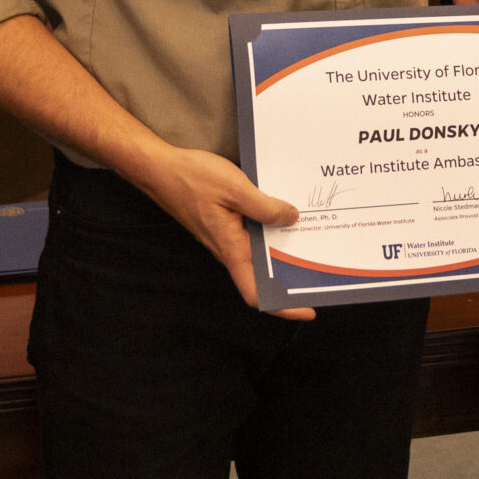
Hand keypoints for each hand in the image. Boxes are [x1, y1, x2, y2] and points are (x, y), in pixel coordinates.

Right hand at [131, 143, 313, 320]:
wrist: (158, 168)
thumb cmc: (191, 178)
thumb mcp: (235, 188)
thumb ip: (265, 207)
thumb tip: (291, 219)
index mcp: (230, 248)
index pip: (255, 292)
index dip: (282, 306)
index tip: (307, 309)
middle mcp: (227, 249)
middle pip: (261, 276)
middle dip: (290, 277)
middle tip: (320, 271)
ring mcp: (224, 237)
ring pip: (257, 254)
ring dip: (281, 252)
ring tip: (309, 240)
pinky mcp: (222, 224)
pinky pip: (250, 235)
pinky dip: (269, 231)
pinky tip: (282, 214)